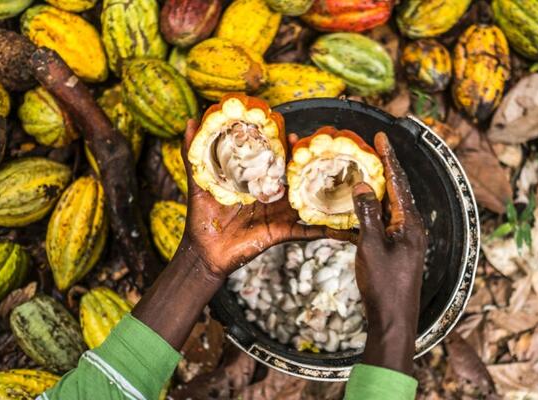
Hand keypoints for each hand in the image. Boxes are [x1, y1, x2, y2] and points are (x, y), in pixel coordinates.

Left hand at [180, 120, 353, 277]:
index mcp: (256, 181)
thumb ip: (193, 153)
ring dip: (324, 190)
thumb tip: (190, 121)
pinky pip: (309, 233)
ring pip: (307, 199)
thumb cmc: (203, 217)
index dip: (283, 146)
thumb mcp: (199, 182)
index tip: (290, 131)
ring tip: (343, 178)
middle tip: (322, 148)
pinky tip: (347, 227)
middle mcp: (272, 195)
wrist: (205, 251)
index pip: (273, 159)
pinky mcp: (283, 232)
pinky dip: (328, 231)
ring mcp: (281, 213)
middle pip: (295, 176)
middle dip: (308, 163)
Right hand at [351, 132, 426, 374]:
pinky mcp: (400, 249)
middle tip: (373, 148)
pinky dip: (375, 209)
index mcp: (409, 223)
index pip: (398, 183)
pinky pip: (387, 221)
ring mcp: (407, 239)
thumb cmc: (384, 284)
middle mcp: (412, 227)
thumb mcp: (371, 246)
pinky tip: (362, 207)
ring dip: (379, 188)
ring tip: (365, 170)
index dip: (389, 158)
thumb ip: (367, 214)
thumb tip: (363, 184)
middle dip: (385, 168)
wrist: (394, 319)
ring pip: (392, 206)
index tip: (381, 138)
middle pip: (398, 190)